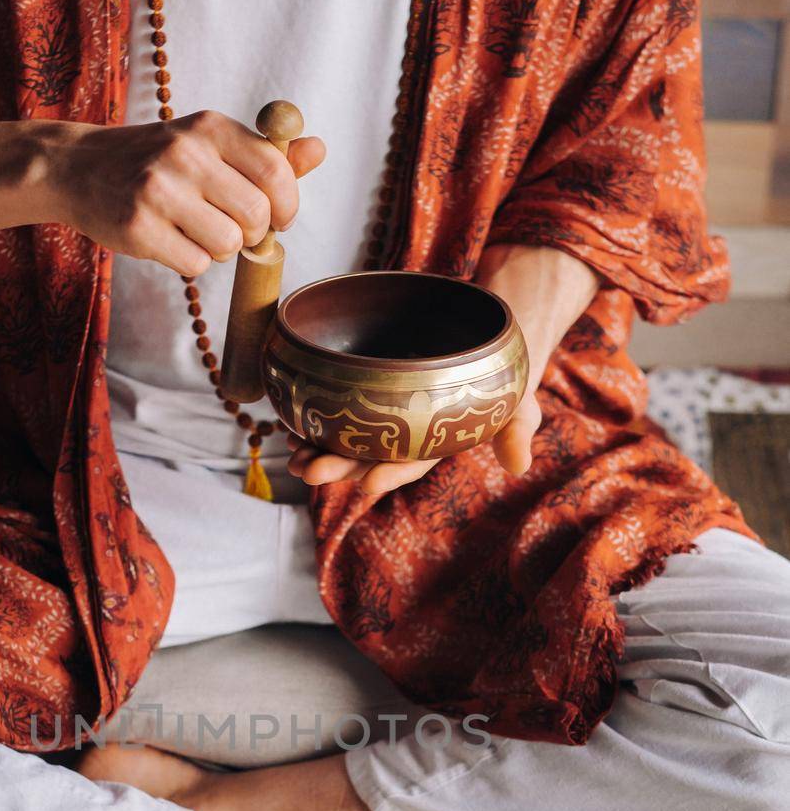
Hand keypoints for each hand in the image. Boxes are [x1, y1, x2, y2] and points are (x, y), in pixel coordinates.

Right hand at [57, 110, 324, 275]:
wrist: (80, 168)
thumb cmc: (155, 161)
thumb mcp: (207, 144)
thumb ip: (264, 153)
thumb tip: (318, 149)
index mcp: (210, 127)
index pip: (276, 169)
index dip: (286, 204)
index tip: (277, 217)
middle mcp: (185, 153)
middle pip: (255, 216)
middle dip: (250, 233)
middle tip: (229, 228)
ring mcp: (159, 191)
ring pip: (227, 245)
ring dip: (219, 250)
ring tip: (195, 231)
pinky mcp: (139, 228)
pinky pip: (195, 265)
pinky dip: (190, 262)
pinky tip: (170, 240)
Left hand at [287, 243, 598, 495]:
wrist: (492, 326)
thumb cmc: (504, 369)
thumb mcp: (519, 397)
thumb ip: (517, 428)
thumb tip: (517, 464)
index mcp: (436, 441)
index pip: (412, 462)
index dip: (390, 474)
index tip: (367, 485)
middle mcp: (406, 429)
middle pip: (369, 452)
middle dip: (338, 465)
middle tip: (308, 471)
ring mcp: (386, 406)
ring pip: (348, 431)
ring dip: (318, 446)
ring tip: (292, 455)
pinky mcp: (371, 379)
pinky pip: (339, 398)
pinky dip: (315, 410)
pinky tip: (291, 419)